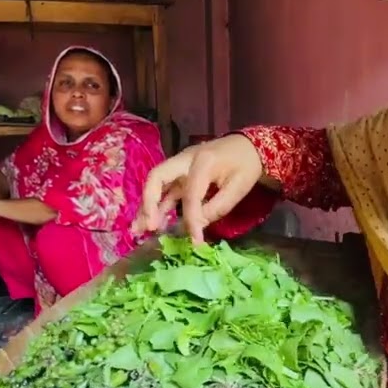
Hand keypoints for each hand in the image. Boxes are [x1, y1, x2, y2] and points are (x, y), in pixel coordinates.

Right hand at [135, 134, 263, 242]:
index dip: (191, 219)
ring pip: (157, 185)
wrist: (249, 146)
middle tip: (148, 227)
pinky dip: (158, 206)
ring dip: (147, 207)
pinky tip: (155, 223)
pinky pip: (165, 189)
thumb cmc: (246, 164)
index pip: (190, 194)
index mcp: (203, 161)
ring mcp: (181, 166)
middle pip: (157, 178)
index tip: (196, 241)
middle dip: (149, 203)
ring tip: (138, 229)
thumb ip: (218, 206)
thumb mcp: (239, 187)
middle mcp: (185, 160)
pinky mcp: (181, 174)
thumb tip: (198, 225)